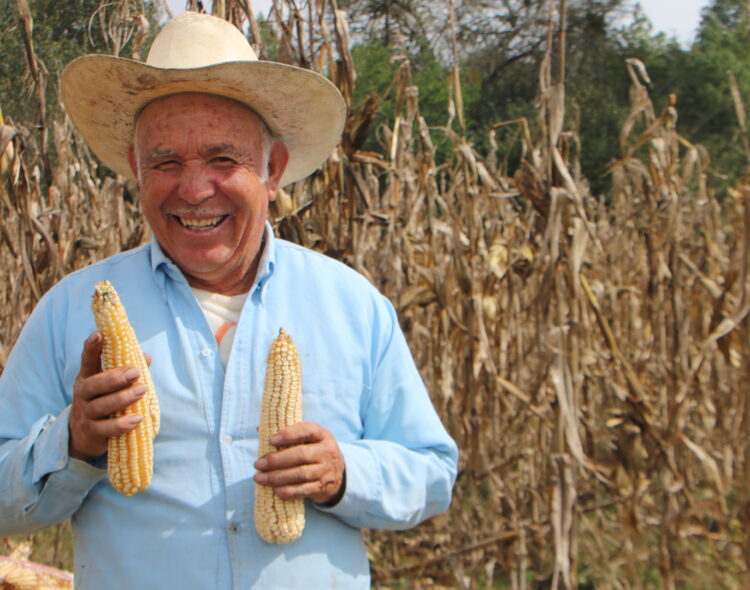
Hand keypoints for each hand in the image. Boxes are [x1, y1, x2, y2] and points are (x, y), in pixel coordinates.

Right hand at [68, 331, 147, 461]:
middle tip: (135, 372)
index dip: (92, 347)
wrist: (84, 436)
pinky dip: (121, 424)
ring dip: (123, 398)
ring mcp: (86, 414)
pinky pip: (105, 428)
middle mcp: (83, 394)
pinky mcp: (92, 432)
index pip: (87, 360)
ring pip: (102, 405)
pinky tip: (136, 419)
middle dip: (115, 378)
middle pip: (94, 384)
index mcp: (88, 378)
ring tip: (141, 391)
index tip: (99, 333)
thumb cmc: (103, 402)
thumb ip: (127, 371)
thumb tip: (146, 357)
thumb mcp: (111, 386)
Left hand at [254, 421, 344, 504]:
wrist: (337, 474)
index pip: (307, 430)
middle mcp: (327, 451)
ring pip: (301, 474)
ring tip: (260, 478)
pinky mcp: (323, 487)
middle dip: (277, 460)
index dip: (288, 435)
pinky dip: (289, 491)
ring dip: (277, 477)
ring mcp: (326, 470)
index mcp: (322, 435)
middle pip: (301, 454)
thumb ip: (288, 434)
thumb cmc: (314, 451)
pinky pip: (304, 490)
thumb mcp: (309, 439)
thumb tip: (260, 429)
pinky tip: (276, 491)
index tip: (270, 440)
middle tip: (258, 464)